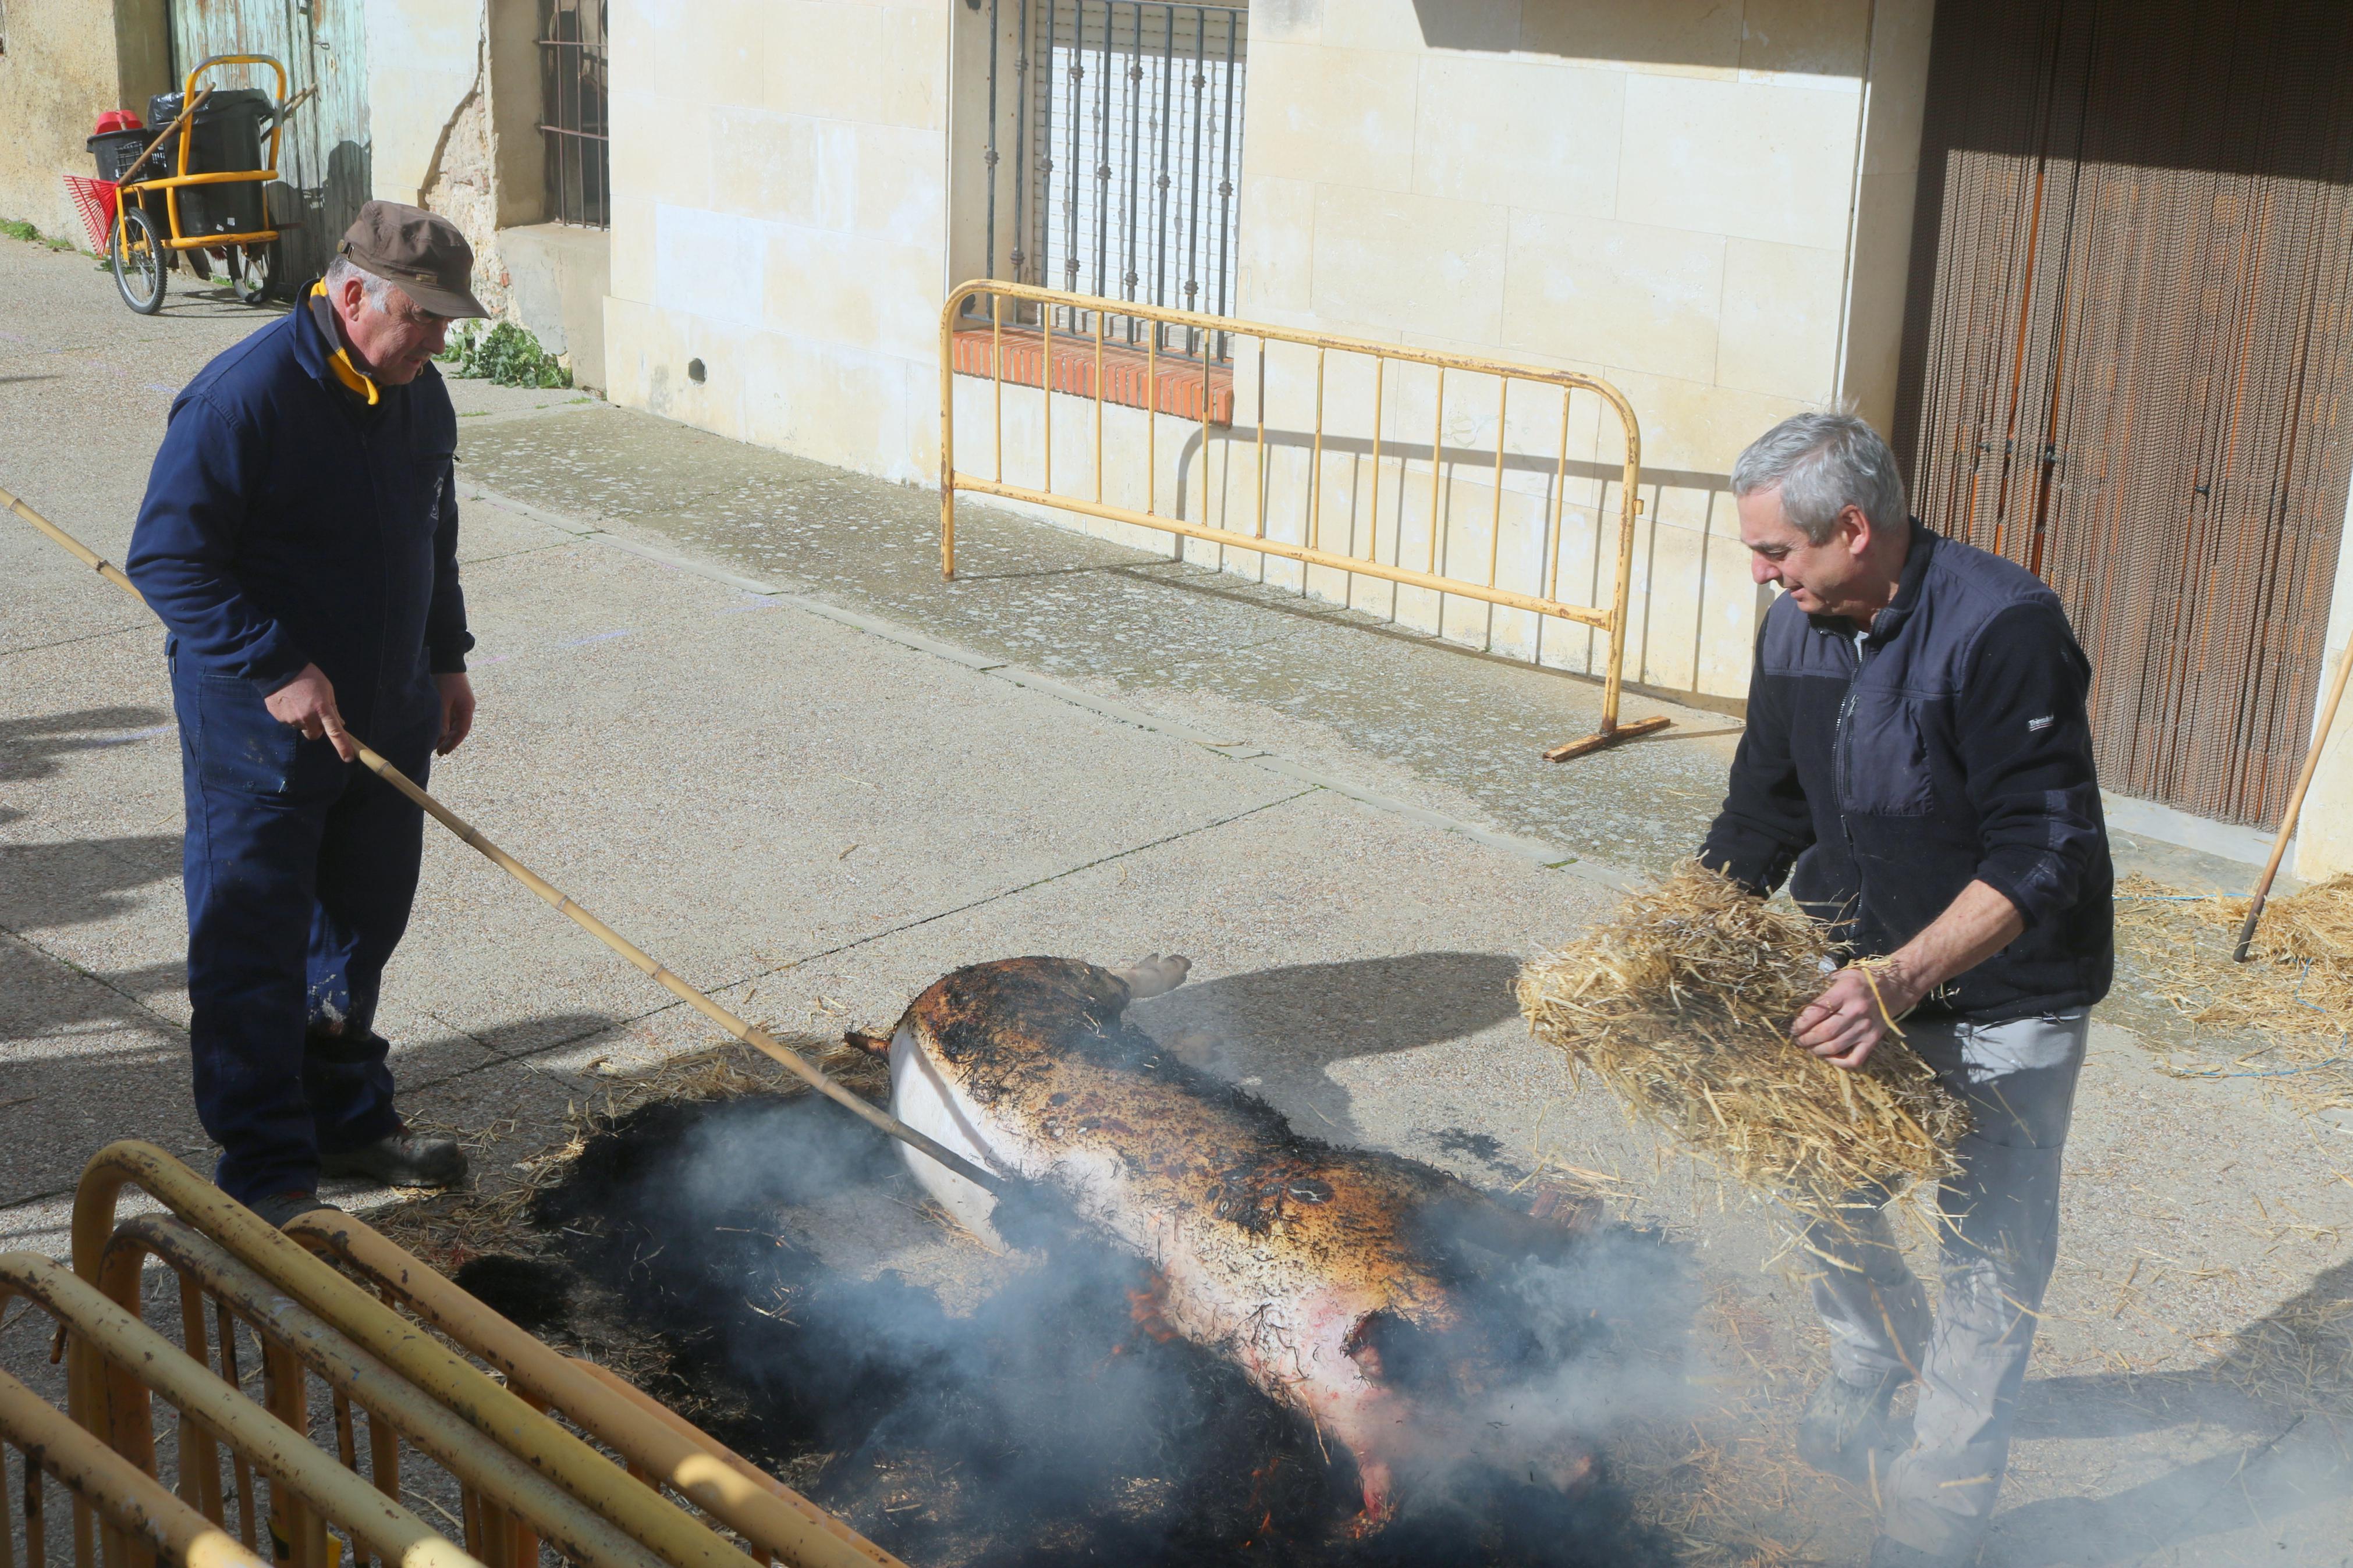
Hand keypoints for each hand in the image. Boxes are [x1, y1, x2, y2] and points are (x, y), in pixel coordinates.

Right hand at [264, 663, 355, 760]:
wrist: (278, 668)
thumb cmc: (308, 676)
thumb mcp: (326, 688)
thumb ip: (332, 708)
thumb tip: (340, 723)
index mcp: (322, 709)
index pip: (335, 732)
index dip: (343, 746)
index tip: (348, 758)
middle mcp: (307, 717)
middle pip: (315, 735)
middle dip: (317, 728)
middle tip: (314, 712)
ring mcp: (291, 719)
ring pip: (301, 728)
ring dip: (303, 720)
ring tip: (299, 702)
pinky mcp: (279, 718)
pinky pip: (289, 722)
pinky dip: (291, 715)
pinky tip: (289, 702)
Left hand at [435, 671, 474, 755]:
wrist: (447, 661)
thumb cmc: (446, 680)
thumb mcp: (443, 701)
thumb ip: (442, 720)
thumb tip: (441, 737)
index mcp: (467, 709)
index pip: (462, 731)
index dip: (453, 743)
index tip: (444, 752)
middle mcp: (466, 709)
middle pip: (459, 730)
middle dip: (448, 741)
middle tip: (438, 752)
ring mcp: (460, 705)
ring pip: (454, 725)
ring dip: (445, 735)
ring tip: (435, 745)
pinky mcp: (453, 701)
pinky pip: (450, 718)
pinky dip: (444, 726)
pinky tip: (436, 731)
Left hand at [1790, 963, 1921, 1070]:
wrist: (1896, 986)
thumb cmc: (1864, 980)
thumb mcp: (1843, 975)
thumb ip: (1823, 987)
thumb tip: (1800, 1003)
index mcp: (1845, 992)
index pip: (1816, 1012)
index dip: (1800, 1023)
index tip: (1793, 1028)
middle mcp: (1856, 1011)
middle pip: (1824, 1033)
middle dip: (1805, 1039)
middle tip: (1798, 1040)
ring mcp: (1866, 1028)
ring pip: (1835, 1047)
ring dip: (1816, 1051)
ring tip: (1808, 1048)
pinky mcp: (1873, 1040)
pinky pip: (1854, 1059)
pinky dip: (1838, 1062)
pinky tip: (1829, 1056)